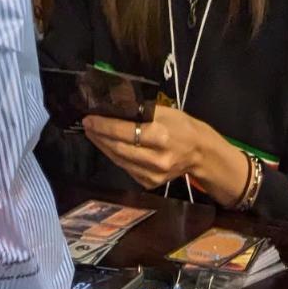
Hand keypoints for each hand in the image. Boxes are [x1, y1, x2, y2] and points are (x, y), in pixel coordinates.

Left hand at [84, 105, 249, 205]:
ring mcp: (152, 175)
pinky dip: (115, 157)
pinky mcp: (150, 183)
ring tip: (93, 135)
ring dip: (103, 147)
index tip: (89, 118)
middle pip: (119, 148)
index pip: (125, 131)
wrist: (200, 153)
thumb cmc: (182, 127)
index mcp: (161, 136)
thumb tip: (113, 105)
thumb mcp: (165, 112)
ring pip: (119, 160)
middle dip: (99, 137)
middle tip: (87, 126)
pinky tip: (108, 147)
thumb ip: (140, 111)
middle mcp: (156, 159)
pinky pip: (126, 168)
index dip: (104, 126)